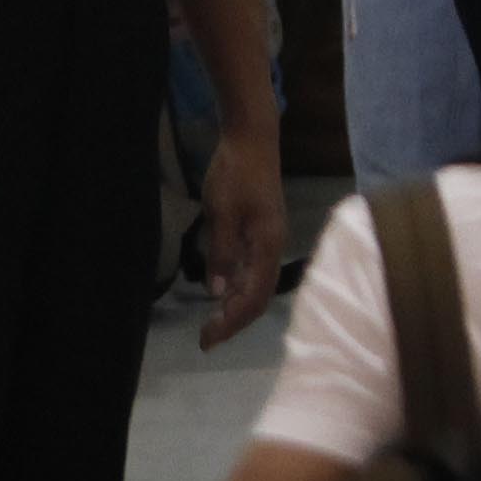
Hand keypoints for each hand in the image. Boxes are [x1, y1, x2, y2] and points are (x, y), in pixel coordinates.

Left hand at [195, 122, 286, 345]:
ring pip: (257, 284)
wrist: (253, 140)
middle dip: (235, 321)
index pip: (253, 296)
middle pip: (259, 295)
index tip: (206, 339)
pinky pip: (254, 270)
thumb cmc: (236, 173)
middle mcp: (274, 246)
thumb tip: (217, 291)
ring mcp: (270, 239)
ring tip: (212, 322)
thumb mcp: (222, 213)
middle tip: (205, 339)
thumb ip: (222, 252)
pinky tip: (223, 292)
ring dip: (236, 306)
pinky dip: (238, 288)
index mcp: (268, 244)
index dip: (232, 322)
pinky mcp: (263, 232)